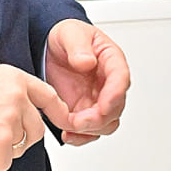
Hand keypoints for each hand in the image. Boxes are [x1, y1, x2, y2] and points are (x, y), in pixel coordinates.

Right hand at [0, 64, 72, 170]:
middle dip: (18, 140)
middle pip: (35, 131)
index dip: (57, 111)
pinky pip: (0, 164)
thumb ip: (5, 92)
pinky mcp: (0, 143)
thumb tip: (12, 111)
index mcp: (15, 78)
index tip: (63, 120)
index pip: (48, 96)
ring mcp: (10, 121)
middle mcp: (17, 98)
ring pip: (16, 149)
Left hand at [43, 20, 129, 145]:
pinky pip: (90, 130)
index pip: (120, 78)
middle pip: (115, 107)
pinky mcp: (84, 111)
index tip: (104, 106)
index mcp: (111, 60)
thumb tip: (88, 61)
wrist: (50, 47)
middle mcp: (109, 83)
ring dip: (90, 130)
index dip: (114, 94)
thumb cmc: (65, 36)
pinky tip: (68, 136)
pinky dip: (80, 137)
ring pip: (106, 123)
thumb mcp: (69, 33)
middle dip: (99, 118)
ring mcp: (97, 99)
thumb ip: (78, 46)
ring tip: (69, 127)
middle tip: (79, 121)